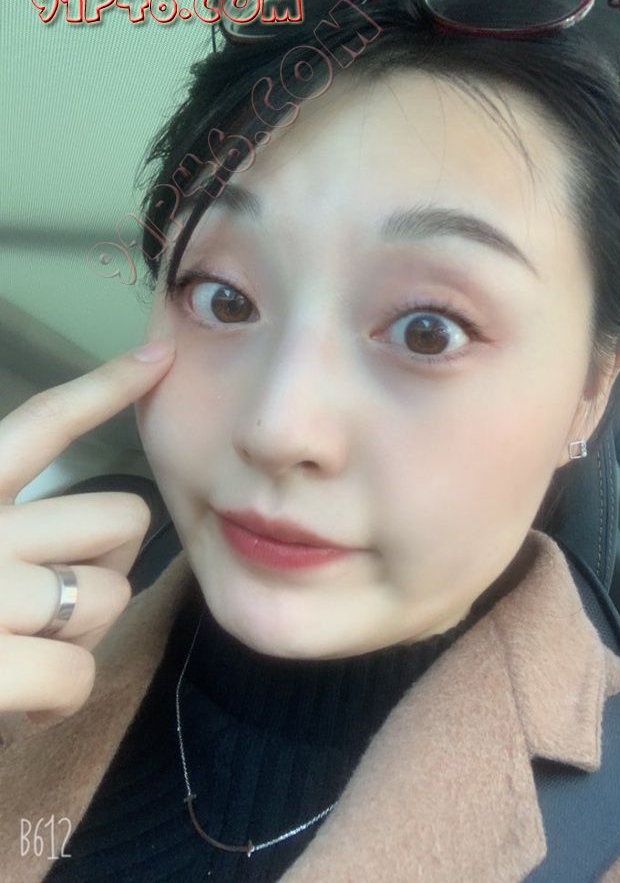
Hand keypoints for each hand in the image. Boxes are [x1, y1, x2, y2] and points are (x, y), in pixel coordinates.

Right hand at [0, 339, 174, 720]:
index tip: (160, 357)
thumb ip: (7, 523)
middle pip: (118, 516)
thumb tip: (86, 537)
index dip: (107, 386)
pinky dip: (58, 700)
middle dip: (108, 562)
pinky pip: (76, 673)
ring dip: (82, 635)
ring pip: (108, 594)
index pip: (42, 422)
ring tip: (29, 652)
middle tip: (58, 600)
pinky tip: (22, 707)